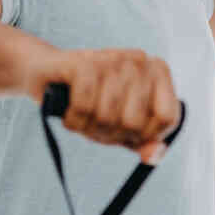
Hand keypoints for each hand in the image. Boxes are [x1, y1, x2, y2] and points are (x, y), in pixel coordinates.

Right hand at [25, 46, 181, 163]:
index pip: (167, 118)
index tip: (128, 134)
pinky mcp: (84, 62)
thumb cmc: (90, 100)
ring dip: (87, 127)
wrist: (46, 75)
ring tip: (80, 117)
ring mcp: (112, 58)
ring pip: (108, 115)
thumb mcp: (121, 125)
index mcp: (157, 72)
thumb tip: (153, 155)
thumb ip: (142, 141)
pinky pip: (84, 105)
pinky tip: (68, 112)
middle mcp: (139, 61)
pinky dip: (73, 118)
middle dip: (109, 134)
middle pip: (134, 122)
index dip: (146, 136)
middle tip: (96, 124)